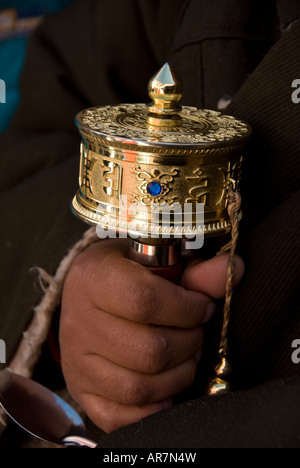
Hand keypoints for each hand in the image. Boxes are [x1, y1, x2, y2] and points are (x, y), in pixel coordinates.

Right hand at [59, 239, 243, 432]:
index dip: (187, 309)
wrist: (85, 295)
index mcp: (94, 278)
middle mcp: (79, 322)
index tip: (202, 307)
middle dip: (189, 343)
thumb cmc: (126, 274)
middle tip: (195, 331)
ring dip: (179, 375)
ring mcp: (77, 362)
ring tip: (186, 355)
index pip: (145, 301)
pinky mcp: (82, 391)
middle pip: (149, 350)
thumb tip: (233, 269)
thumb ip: (195, 269)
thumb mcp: (155, 260)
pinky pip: (122, 417)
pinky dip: (155, 405)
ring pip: (140, 388)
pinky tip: (166, 383)